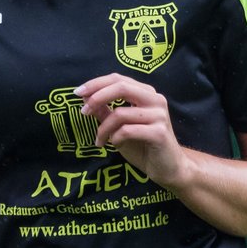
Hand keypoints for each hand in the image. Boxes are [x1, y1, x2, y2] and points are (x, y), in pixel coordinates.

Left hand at [76, 73, 187, 187]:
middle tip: (83, 111)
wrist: (168, 169)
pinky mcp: (159, 133)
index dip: (96, 83)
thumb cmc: (143, 146)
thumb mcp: (119, 127)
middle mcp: (155, 99)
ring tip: (100, 140)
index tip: (78, 92)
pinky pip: (127, 131)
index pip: (118, 79)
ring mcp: (159, 115)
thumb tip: (85, 97)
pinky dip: (115, 138)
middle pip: (121, 87)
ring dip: (104, 128)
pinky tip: (115, 144)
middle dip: (97, 97)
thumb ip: (105, 111)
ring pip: (120, 113)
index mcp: (146, 94)